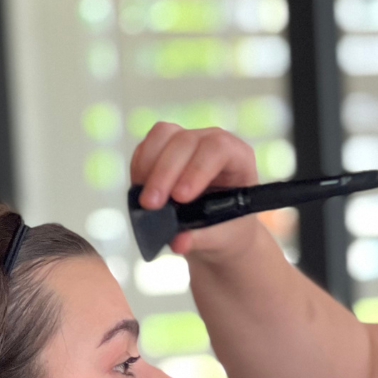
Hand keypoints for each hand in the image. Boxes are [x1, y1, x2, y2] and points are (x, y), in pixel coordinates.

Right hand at [129, 123, 262, 262]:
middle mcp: (213, 142)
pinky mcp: (164, 147)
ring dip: (148, 167)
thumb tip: (178, 242)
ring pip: (162, 136)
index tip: (181, 197)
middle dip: (165, 173)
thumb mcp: (222, 237)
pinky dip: (139, 168)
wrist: (216, 229)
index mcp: (238, 158)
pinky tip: (140, 191)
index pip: (218, 148)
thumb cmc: (228, 228)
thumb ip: (202, 238)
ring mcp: (188, 140)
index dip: (197, 169)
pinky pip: (146, 147)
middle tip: (152, 204)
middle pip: (185, 141)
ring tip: (145, 200)